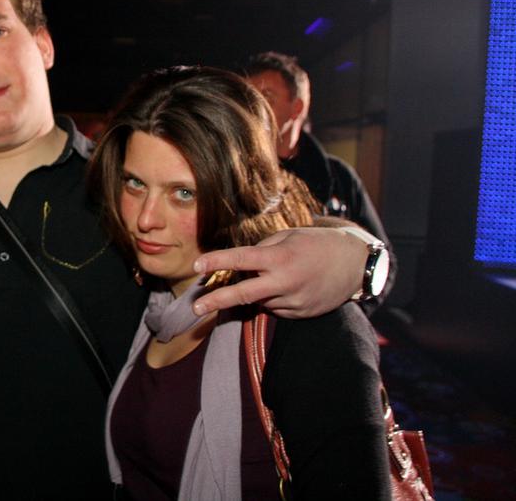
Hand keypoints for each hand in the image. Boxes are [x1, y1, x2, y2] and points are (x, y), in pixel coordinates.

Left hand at [191, 227, 367, 318]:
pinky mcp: (301, 313)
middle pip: (242, 294)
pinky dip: (275, 299)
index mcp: (280, 257)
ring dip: (258, 292)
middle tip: (195, 307)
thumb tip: (241, 264)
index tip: (196, 265)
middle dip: (216, 301)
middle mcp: (285, 281)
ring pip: (261, 301)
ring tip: (280, 276)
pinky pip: (276, 308)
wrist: (355, 264)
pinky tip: (291, 287)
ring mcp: (294, 301)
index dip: (216, 262)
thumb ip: (263, 249)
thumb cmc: (318, 243)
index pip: (241, 259)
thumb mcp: (290, 236)